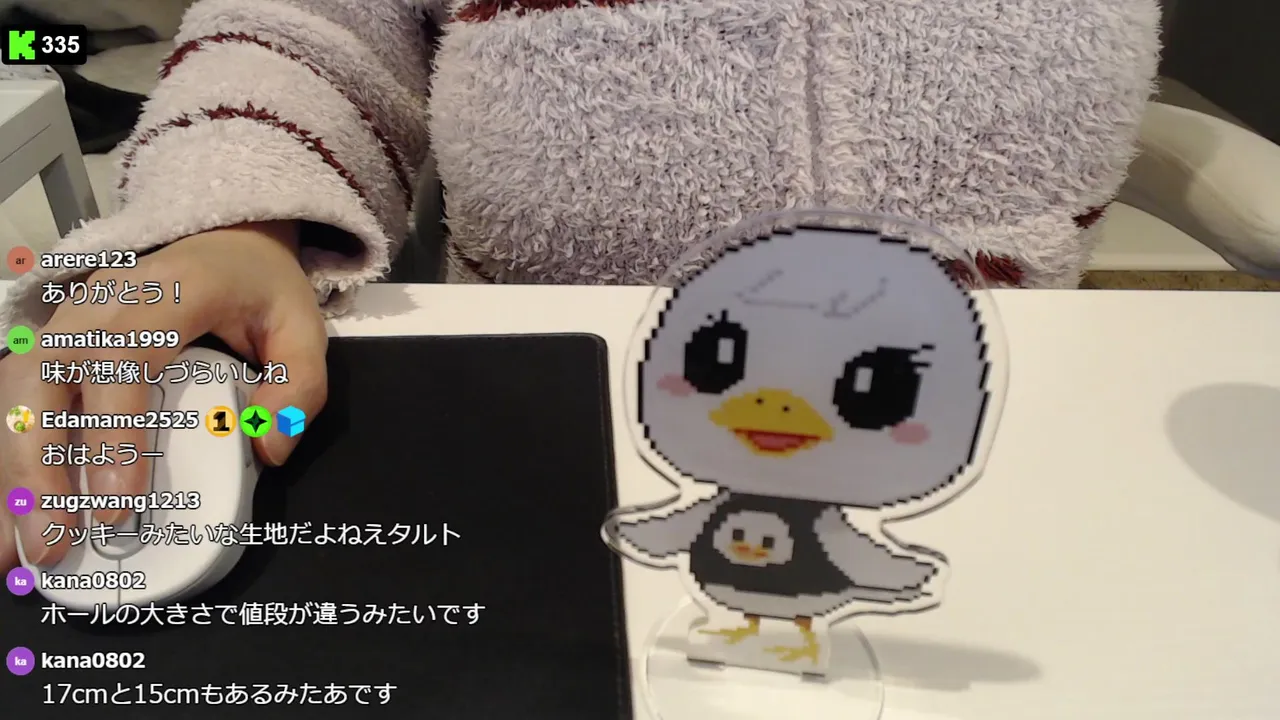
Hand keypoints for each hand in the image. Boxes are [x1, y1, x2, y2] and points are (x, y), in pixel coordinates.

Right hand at [0, 222, 327, 570]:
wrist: (226, 242)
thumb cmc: (260, 290)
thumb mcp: (303, 327)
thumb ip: (300, 386)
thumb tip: (268, 449)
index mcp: (167, 292)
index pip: (122, 360)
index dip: (112, 434)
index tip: (116, 505)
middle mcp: (99, 304)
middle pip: (45, 380)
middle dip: (40, 468)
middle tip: (53, 543)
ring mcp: (66, 322)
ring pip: (16, 394)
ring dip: (12, 474)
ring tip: (15, 549)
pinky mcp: (51, 345)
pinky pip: (15, 401)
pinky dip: (9, 461)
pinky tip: (7, 519)